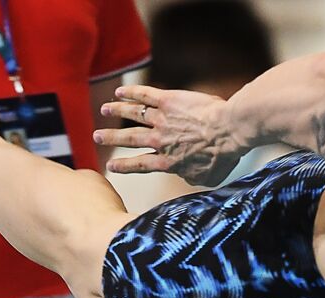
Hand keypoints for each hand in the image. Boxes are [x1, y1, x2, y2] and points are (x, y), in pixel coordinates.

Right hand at [94, 85, 250, 185]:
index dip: (124, 166)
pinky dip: (131, 93)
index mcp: (168, 162)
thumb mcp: (206, 178)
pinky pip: (145, 95)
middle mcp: (160, 141)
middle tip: (96, 136)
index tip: (110, 166)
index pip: (140, 165)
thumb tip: (186, 176)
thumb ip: (191, 177)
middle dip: (111, 138)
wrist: (228, 131)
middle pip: (129, 139)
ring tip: (104, 110)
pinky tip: (120, 91)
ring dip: (117, 112)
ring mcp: (163, 119)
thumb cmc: (222, 157)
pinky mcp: (169, 100)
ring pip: (133, 115)